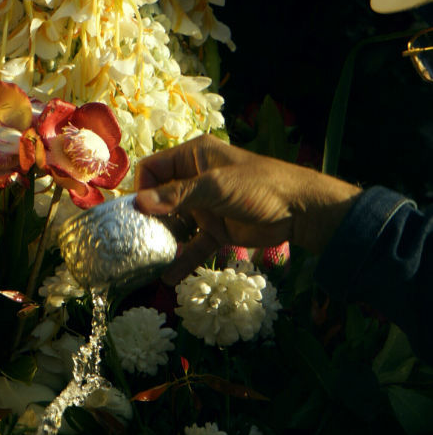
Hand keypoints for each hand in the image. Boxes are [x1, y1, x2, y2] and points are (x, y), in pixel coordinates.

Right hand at [133, 135, 360, 281]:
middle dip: (148, 219)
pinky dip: (183, 259)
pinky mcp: (217, 229)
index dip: (142, 189)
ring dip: (163, 241)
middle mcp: (194, 179)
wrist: (301, 210)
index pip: (152, 169)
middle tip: (133, 241)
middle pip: (160, 197)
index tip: (136, 213)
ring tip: (146, 261)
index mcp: (192, 157)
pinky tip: (170, 277)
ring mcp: (205, 206)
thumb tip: (139, 204)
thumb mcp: (215, 187)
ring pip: (175, 223)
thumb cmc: (258, 186)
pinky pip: (194, 244)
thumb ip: (178, 195)